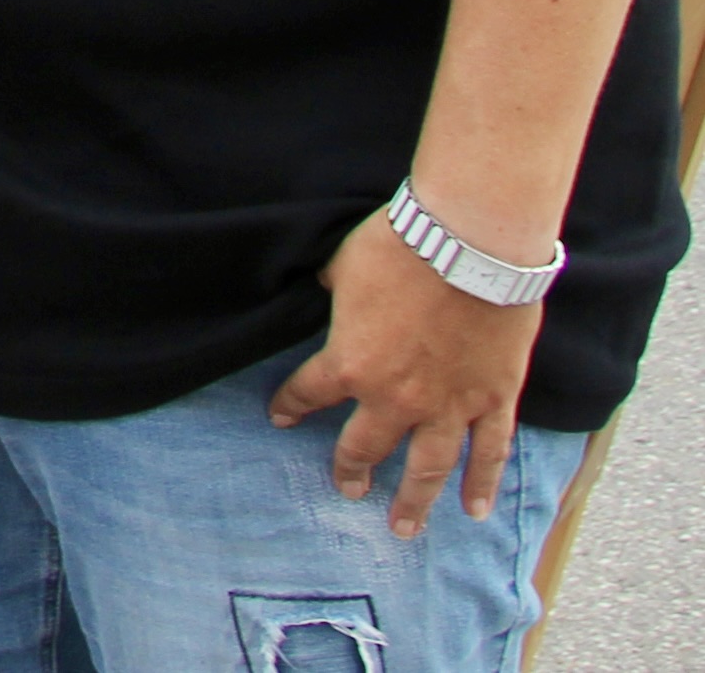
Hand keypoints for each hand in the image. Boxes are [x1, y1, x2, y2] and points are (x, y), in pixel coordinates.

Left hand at [270, 211, 544, 536]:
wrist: (468, 246)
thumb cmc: (399, 249)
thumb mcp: (342, 267)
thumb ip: (333, 291)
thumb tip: (327, 287)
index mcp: (349, 364)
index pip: (309, 393)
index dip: (291, 405)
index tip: (281, 418)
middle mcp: (396, 398)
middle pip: (366, 446)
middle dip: (352, 470)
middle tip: (349, 491)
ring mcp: (448, 405)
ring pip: (428, 468)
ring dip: (416, 501)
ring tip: (404, 528)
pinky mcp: (493, 400)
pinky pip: (489, 452)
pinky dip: (482, 483)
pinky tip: (475, 509)